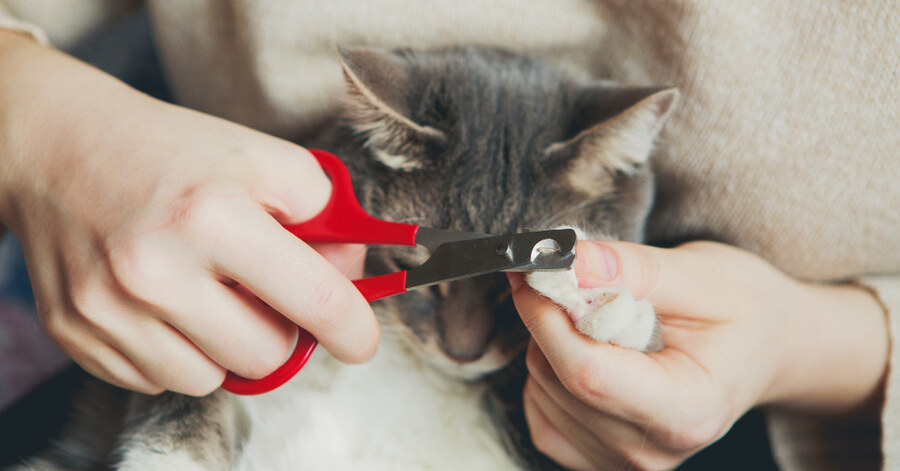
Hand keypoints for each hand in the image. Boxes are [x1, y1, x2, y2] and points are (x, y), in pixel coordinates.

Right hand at [0, 32, 377, 395]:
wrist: (60, 149)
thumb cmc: (172, 154)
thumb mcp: (263, 160)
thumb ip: (325, 215)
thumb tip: (352, 278)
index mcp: (211, 215)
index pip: (314, 301)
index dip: (353, 330)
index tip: (360, 340)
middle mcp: (154, 270)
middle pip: (266, 355)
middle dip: (279, 328)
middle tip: (260, 288)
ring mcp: (108, 310)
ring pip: (212, 379)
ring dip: (225, 345)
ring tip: (205, 291)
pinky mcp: (76, 336)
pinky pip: (159, 380)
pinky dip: (177, 351)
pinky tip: (164, 303)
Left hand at [509, 240, 886, 469]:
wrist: (767, 347)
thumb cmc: (745, 310)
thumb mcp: (704, 274)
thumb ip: (633, 269)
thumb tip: (570, 262)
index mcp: (686, 410)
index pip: (586, 372)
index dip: (546, 318)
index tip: (533, 271)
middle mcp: (652, 450)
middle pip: (558, 381)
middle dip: (546, 320)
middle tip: (568, 279)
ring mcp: (625, 461)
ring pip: (541, 392)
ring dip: (548, 343)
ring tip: (598, 317)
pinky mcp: (599, 457)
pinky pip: (541, 411)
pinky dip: (547, 372)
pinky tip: (586, 348)